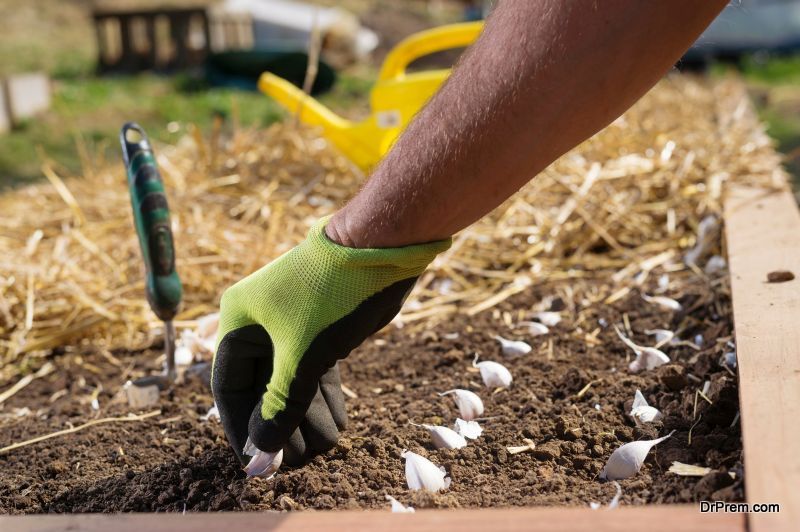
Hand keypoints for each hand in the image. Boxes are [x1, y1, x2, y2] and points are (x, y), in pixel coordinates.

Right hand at [211, 217, 448, 464]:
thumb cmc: (331, 296)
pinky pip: (314, 372)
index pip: (229, 387)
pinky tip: (337, 425)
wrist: (379, 250)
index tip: (255, 461)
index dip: (240, 427)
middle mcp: (259, 323)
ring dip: (305, 417)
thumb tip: (261, 453)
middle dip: (280, 426)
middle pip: (262, 388)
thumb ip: (280, 406)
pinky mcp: (320, 329)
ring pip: (291, 382)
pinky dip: (323, 397)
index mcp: (238, 321)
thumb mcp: (301, 357)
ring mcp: (291, 326)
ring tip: (323, 449)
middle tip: (296, 462)